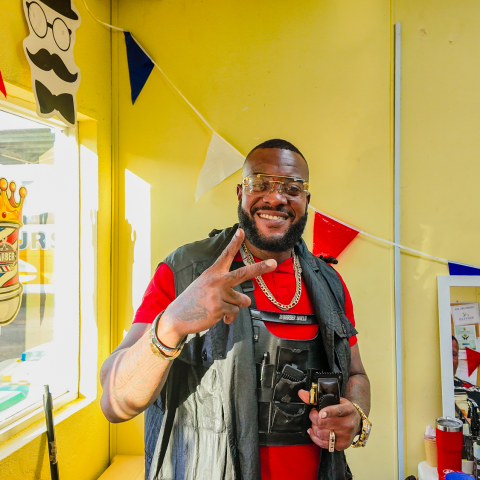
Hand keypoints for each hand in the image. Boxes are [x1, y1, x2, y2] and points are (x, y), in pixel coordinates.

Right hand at [161, 228, 276, 337]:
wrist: (177, 316)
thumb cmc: (193, 301)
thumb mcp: (206, 288)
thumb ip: (228, 291)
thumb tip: (247, 301)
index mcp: (213, 272)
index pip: (226, 255)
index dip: (234, 242)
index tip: (241, 231)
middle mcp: (217, 280)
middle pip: (243, 273)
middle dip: (260, 268)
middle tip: (273, 263)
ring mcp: (219, 294)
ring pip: (241, 301)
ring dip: (233, 307)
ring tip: (217, 308)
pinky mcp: (220, 307)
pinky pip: (234, 312)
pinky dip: (229, 317)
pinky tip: (217, 316)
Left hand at [298, 391, 360, 450]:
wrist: (356, 421)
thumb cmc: (343, 410)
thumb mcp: (334, 400)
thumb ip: (316, 398)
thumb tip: (301, 393)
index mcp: (348, 409)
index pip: (338, 411)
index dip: (328, 412)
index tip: (320, 414)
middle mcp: (348, 423)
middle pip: (325, 423)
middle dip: (314, 418)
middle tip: (314, 414)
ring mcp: (345, 436)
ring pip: (322, 434)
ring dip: (314, 428)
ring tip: (315, 423)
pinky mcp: (342, 445)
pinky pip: (324, 444)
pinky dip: (315, 438)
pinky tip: (313, 432)